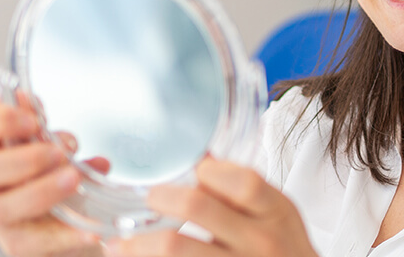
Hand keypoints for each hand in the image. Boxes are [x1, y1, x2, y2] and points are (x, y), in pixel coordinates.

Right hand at [0, 93, 102, 256]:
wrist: (75, 225)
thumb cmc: (58, 181)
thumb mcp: (58, 150)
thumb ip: (50, 133)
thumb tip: (46, 117)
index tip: (31, 119)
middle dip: (21, 159)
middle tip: (59, 154)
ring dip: (39, 191)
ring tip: (74, 180)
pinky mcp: (17, 246)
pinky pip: (36, 243)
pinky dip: (66, 233)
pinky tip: (91, 226)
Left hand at [110, 158, 317, 256]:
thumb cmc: (284, 249)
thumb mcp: (277, 214)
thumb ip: (243, 189)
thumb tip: (200, 157)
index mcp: (276, 212)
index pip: (241, 180)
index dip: (209, 169)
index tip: (191, 170)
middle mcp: (260, 241)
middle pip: (198, 206)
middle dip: (161, 197)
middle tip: (148, 198)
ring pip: (175, 246)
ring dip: (138, 242)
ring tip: (119, 241)